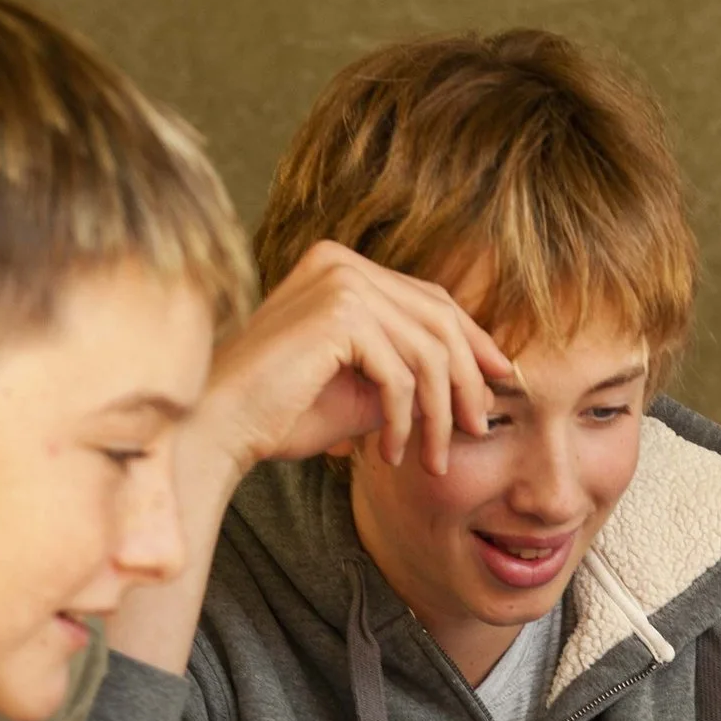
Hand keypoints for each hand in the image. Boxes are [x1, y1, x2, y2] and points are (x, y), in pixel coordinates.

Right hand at [208, 240, 514, 477]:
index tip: (499, 382)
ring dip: (437, 414)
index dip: (473, 341)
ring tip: (433, 458)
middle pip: (438, 321)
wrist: (221, 427)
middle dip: (466, 381)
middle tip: (477, 429)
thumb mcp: (363, 387)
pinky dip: (403, 421)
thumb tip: (479, 380)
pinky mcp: (337, 313)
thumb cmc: (282, 412)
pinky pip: (399, 374)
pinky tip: (391, 454)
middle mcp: (342, 261)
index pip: (430, 300)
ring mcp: (339, 280)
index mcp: (343, 266)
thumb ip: (410, 372)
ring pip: (426, 352)